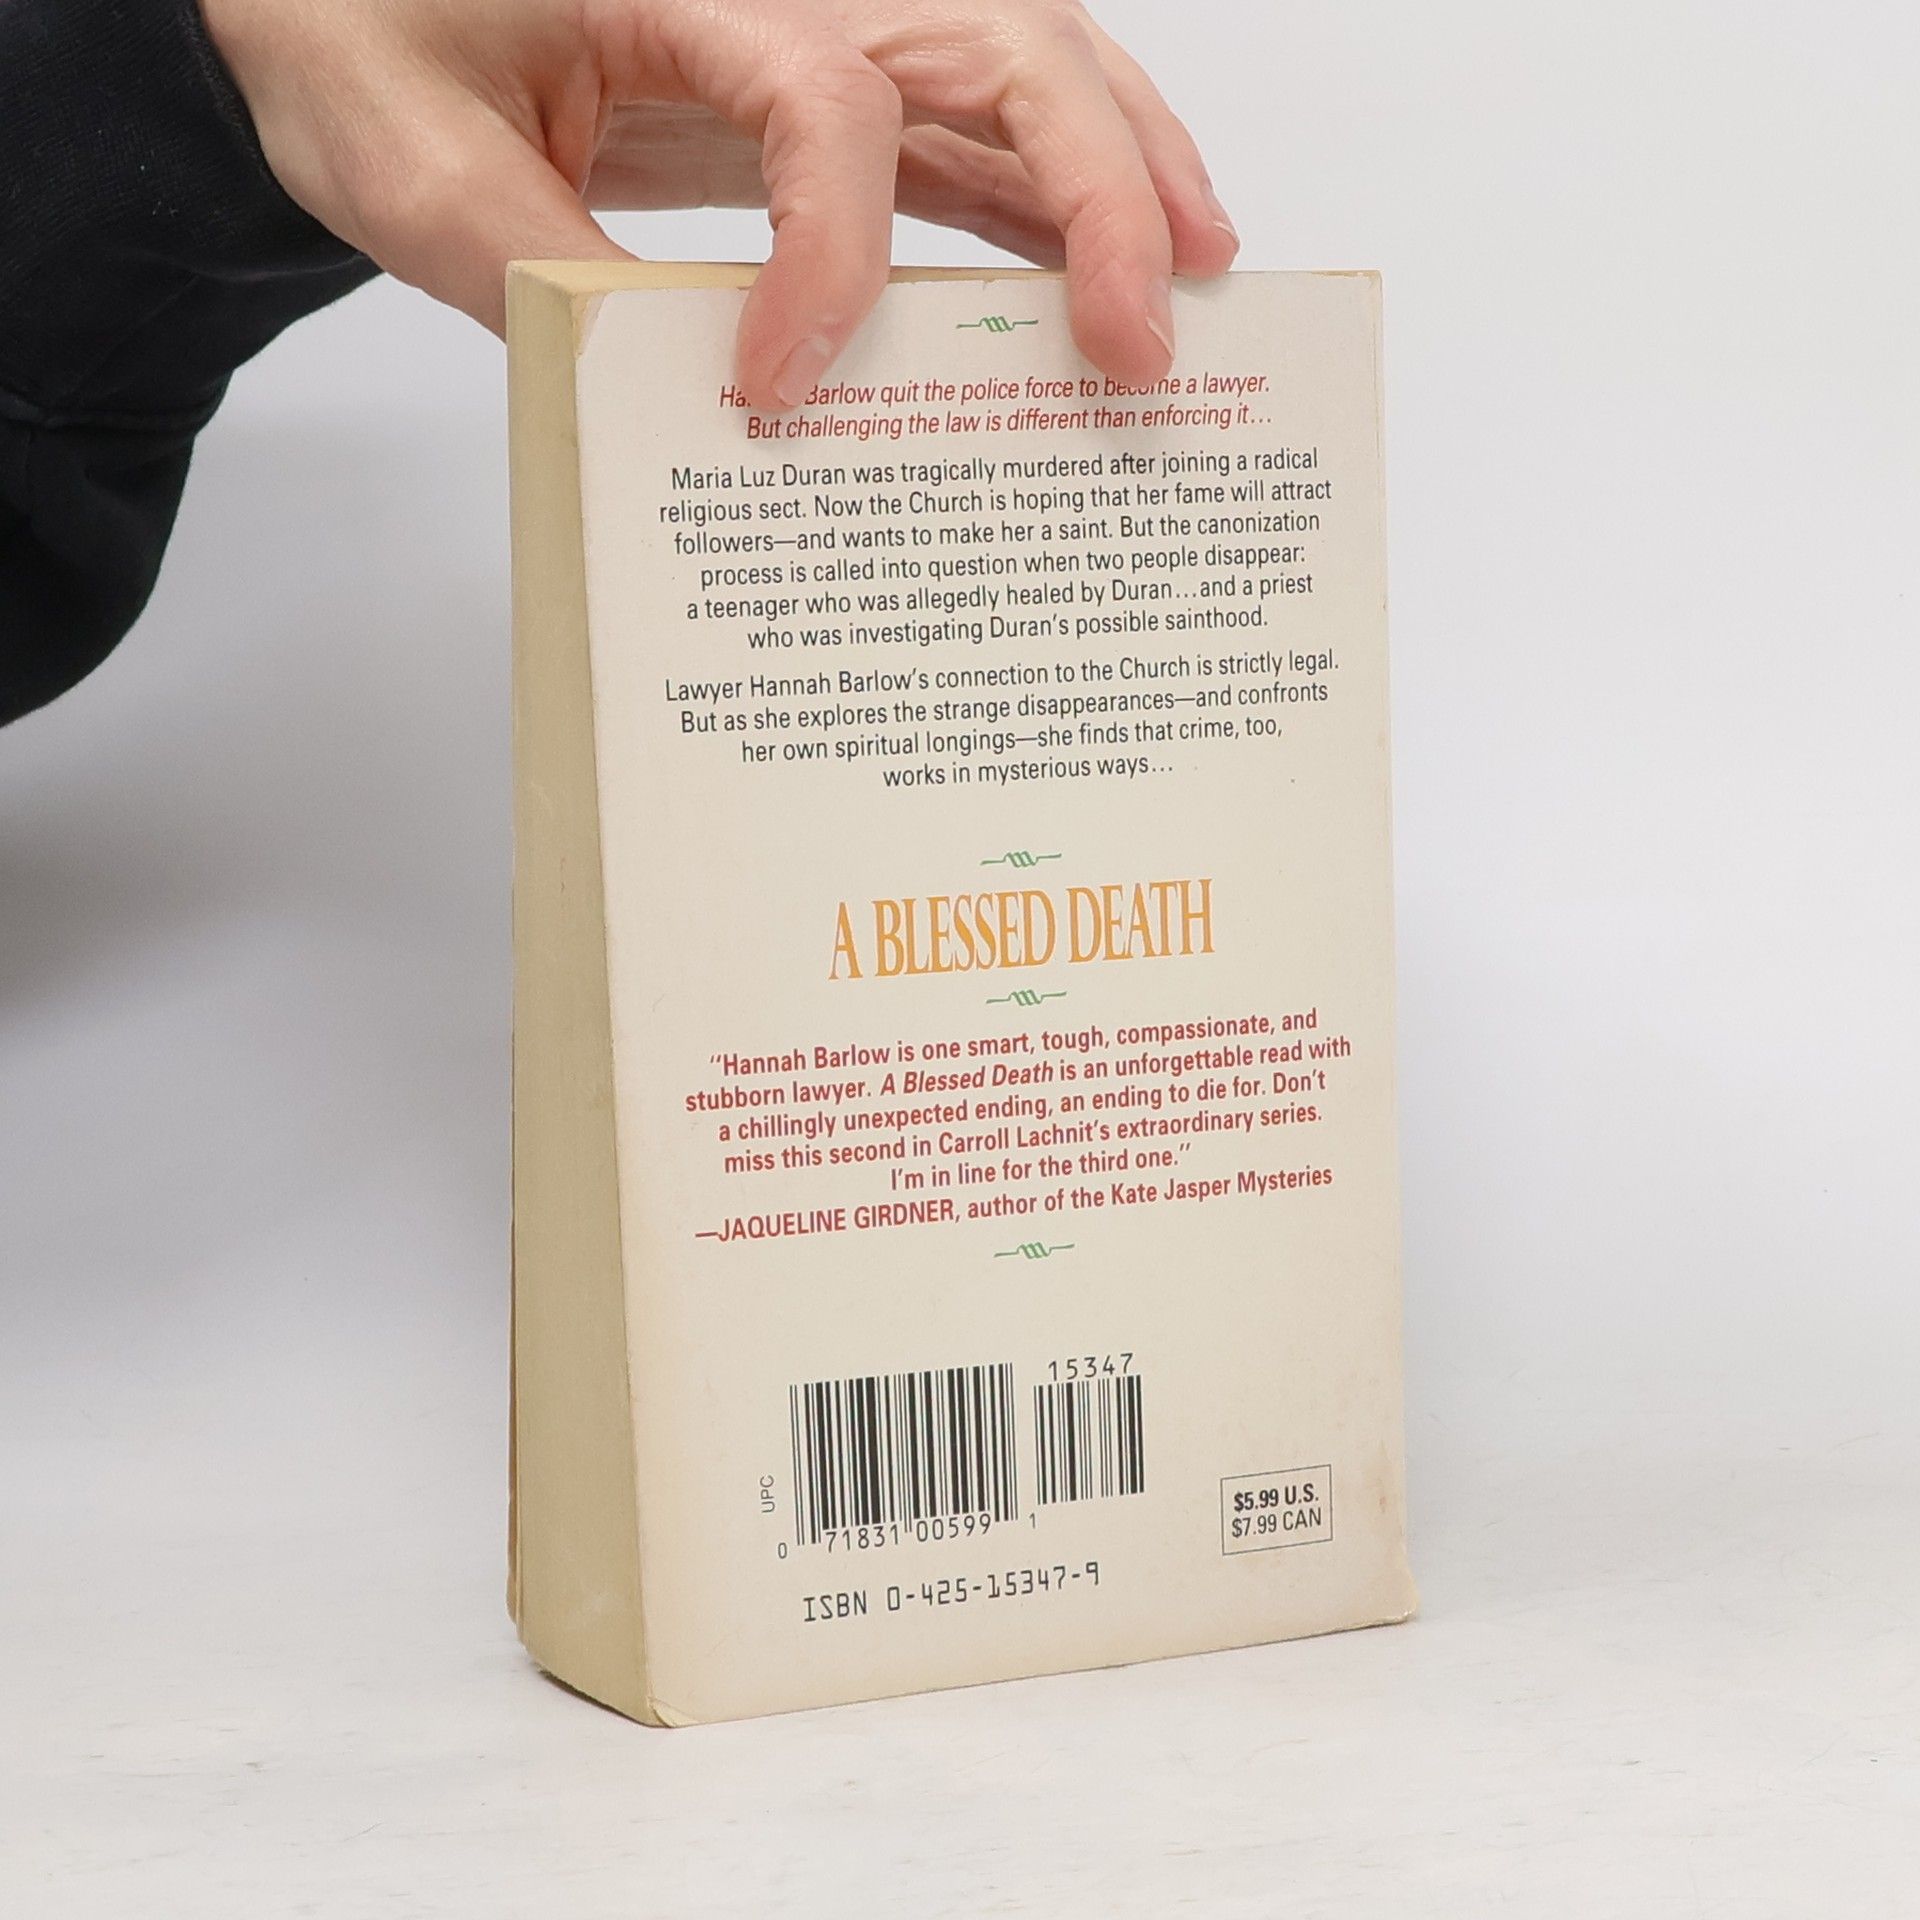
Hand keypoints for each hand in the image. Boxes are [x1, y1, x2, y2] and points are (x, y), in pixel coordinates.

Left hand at [200, 0, 1238, 406]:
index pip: (821, 106)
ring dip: (1123, 180)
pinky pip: (972, 126)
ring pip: (1027, 66)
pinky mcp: (831, 74)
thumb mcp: (410, 158)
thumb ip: (546, 272)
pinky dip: (1055, 197)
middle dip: (1099, 193)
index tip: (773, 392)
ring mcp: (829, 15)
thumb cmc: (364, 22)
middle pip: (1004, 43)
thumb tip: (691, 398)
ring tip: (1194, 292)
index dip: (825, 260)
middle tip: (1141, 341)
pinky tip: (1105, 272)